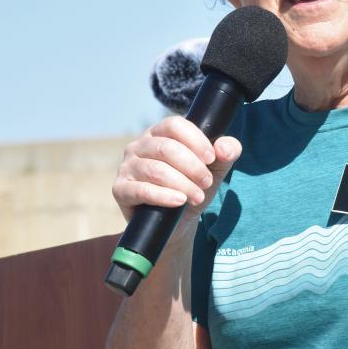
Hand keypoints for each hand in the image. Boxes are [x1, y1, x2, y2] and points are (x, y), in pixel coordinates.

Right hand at [112, 116, 241, 227]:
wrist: (177, 223)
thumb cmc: (194, 187)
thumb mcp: (216, 169)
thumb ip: (227, 153)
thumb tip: (225, 148)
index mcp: (160, 133)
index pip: (175, 125)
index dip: (196, 140)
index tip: (212, 158)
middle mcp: (139, 145)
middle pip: (166, 148)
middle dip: (192, 167)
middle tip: (207, 182)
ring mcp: (127, 167)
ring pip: (156, 170)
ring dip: (183, 184)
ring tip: (198, 196)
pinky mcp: (120, 189)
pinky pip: (141, 190)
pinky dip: (164, 196)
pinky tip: (179, 201)